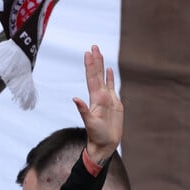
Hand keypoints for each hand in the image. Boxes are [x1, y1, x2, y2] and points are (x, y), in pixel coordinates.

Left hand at [74, 45, 121, 162]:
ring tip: (100, 53)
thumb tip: (75, 98)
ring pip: (104, 78)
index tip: (88, 52)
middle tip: (93, 46)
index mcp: (95, 99)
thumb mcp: (89, 122)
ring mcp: (107, 99)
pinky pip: (112, 87)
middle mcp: (100, 96)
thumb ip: (83, 110)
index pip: (92, 78)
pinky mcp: (115, 103)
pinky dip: (110, 78)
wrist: (104, 144)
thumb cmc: (96, 135)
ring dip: (102, 66)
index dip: (90, 65)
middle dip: (95, 60)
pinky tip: (109, 70)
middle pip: (97, 74)